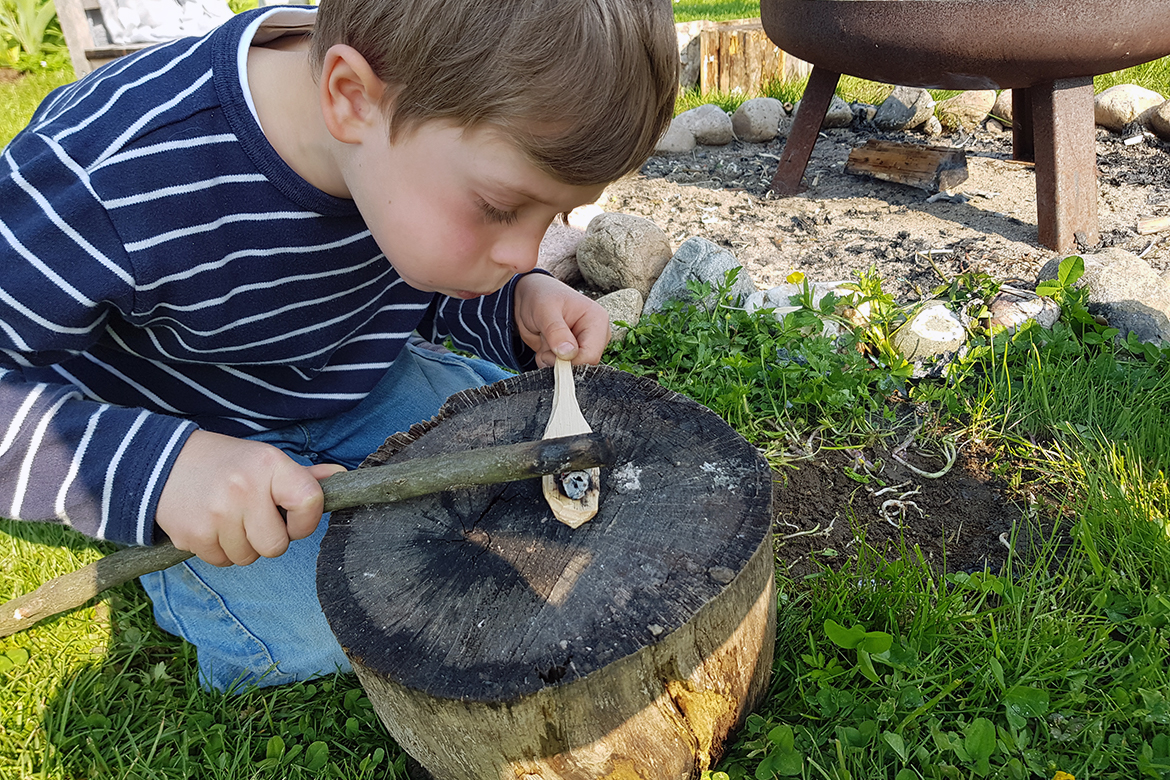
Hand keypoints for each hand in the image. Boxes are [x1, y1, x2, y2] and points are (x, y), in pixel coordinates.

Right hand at [155, 430, 345, 565]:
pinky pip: (223, 561)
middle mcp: (245, 488)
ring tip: (230, 517)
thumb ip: (302, 476)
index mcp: (270, 465)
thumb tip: (341, 478)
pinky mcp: (194, 535)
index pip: (310, 503)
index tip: (294, 516)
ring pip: (250, 557)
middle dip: (270, 538)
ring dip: (243, 545)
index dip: (306, 520)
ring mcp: (218, 514)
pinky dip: (220, 550)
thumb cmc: (227, 464)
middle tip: (254, 517)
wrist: (163, 464)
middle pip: (277, 545)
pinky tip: (212, 525)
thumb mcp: (265, 460)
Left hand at [514, 273, 610, 366]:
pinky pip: (562, 369)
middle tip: (544, 346)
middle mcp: (595, 335)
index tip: (549, 354)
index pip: (591, 354)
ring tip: (544, 341)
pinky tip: (544, 347)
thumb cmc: (540, 296)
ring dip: (552, 361)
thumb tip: (569, 354)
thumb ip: (556, 332)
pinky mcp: (573, 353)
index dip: (570, 361)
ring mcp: (584, 345)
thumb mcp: (545, 310)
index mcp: (597, 320)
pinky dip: (548, 363)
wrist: (529, 297)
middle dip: (560, 362)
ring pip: (572, 369)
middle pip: (584, 365)